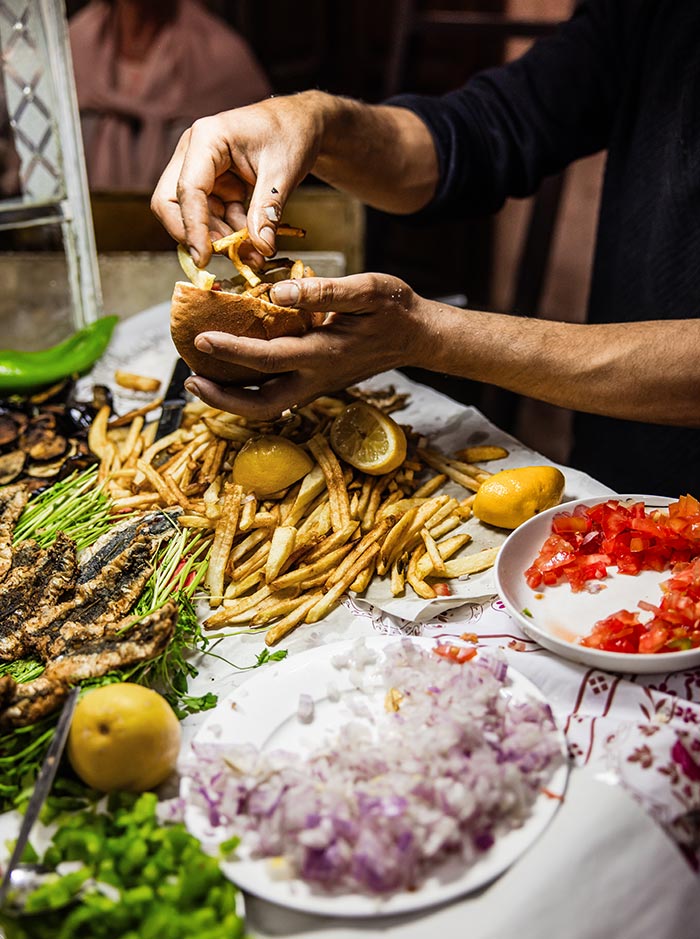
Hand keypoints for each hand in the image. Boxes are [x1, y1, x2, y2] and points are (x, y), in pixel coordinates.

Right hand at [151, 92, 329, 264]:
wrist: (300, 124)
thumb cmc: (290, 133)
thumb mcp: (282, 171)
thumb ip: (267, 209)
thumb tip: (260, 247)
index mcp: (207, 139)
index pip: (188, 189)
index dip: (193, 227)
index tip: (203, 257)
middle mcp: (195, 153)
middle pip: (172, 203)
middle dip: (196, 234)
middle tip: (227, 255)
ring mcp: (202, 171)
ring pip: (194, 216)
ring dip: (220, 239)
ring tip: (253, 253)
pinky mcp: (214, 186)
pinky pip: (213, 218)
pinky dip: (231, 233)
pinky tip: (254, 241)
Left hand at [183, 274, 434, 419]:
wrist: (418, 337)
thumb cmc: (395, 309)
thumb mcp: (369, 290)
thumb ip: (325, 291)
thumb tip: (278, 293)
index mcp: (325, 354)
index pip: (269, 359)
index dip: (231, 350)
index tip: (201, 338)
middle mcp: (317, 379)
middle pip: (263, 406)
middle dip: (223, 400)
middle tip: (191, 380)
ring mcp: (316, 386)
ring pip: (267, 407)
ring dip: (231, 400)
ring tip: (200, 378)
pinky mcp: (316, 383)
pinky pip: (275, 395)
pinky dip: (248, 389)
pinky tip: (229, 371)